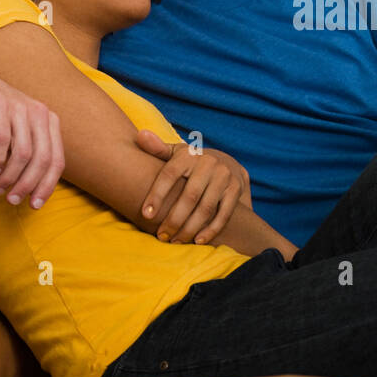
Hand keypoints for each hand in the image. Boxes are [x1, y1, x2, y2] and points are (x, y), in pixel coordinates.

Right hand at [0, 52, 64, 209]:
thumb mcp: (17, 136)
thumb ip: (27, 157)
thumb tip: (31, 190)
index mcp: (50, 123)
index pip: (58, 161)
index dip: (48, 186)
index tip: (35, 205)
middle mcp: (41, 114)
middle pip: (43, 160)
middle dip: (28, 185)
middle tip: (12, 200)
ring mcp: (21, 108)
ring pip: (23, 153)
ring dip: (10, 176)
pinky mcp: (0, 106)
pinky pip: (3, 140)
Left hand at [134, 129, 245, 245]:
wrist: (226, 162)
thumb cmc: (190, 163)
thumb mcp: (176, 154)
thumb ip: (157, 148)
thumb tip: (140, 136)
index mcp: (188, 155)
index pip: (169, 175)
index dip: (157, 195)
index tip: (146, 214)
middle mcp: (208, 164)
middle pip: (189, 196)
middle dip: (173, 219)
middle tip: (161, 236)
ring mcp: (224, 177)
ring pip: (205, 208)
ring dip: (190, 228)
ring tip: (176, 241)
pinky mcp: (235, 190)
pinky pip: (223, 214)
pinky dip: (211, 230)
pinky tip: (197, 241)